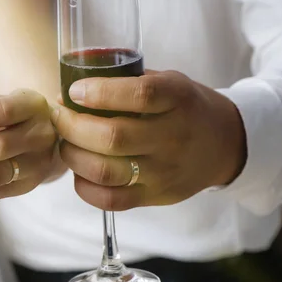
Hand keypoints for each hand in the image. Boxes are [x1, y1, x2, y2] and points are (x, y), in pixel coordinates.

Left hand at [51, 70, 246, 210]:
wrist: (224, 145)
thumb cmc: (186, 108)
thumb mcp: (169, 82)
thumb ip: (129, 82)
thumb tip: (73, 86)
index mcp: (178, 99)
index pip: (139, 95)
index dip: (100, 92)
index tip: (74, 90)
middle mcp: (173, 138)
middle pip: (112, 137)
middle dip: (71, 125)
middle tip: (58, 116)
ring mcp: (164, 172)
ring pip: (104, 170)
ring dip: (72, 155)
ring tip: (65, 141)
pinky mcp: (155, 197)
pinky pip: (109, 200)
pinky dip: (83, 186)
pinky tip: (79, 169)